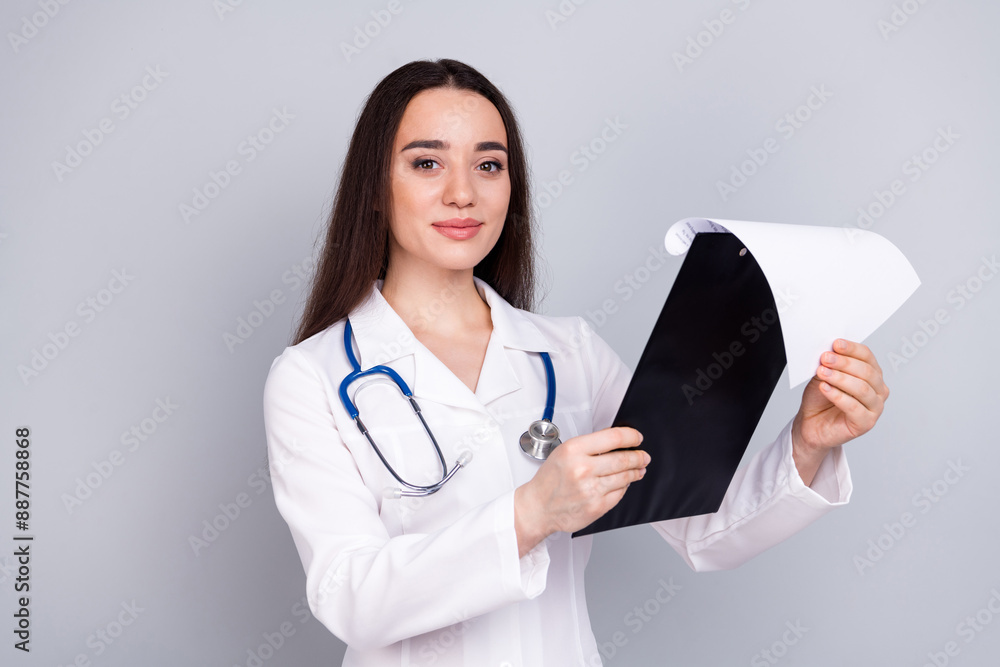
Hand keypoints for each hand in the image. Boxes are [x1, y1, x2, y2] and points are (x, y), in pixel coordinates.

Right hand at [513, 427, 646, 556]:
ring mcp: (591, 489)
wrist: (539, 507)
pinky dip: (624, 487)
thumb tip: (616, 438)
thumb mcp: (564, 452)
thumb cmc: (550, 480)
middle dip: (638, 457)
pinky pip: (619, 494)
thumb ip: (589, 445)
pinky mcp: (596, 507)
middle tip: (643, 456)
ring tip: (639, 469)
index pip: (613, 438)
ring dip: (635, 472)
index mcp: (574, 450)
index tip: (637, 438)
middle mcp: (583, 469)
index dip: (631, 436)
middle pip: (623, 459)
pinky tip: (623, 483)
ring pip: (625, 477)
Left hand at [791, 338, 888, 485]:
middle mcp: (878, 390)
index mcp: (872, 374)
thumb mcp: (823, 376)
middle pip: (867, 372)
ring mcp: (875, 408)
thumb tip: (829, 350)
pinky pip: (854, 407)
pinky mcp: (866, 423)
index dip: (852, 349)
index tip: (836, 344)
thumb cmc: (820, 399)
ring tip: (822, 372)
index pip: (868, 357)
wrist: (811, 423)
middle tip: (825, 358)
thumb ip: (829, 364)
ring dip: (840, 378)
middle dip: (844, 363)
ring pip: (862, 389)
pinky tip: (824, 388)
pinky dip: (838, 396)